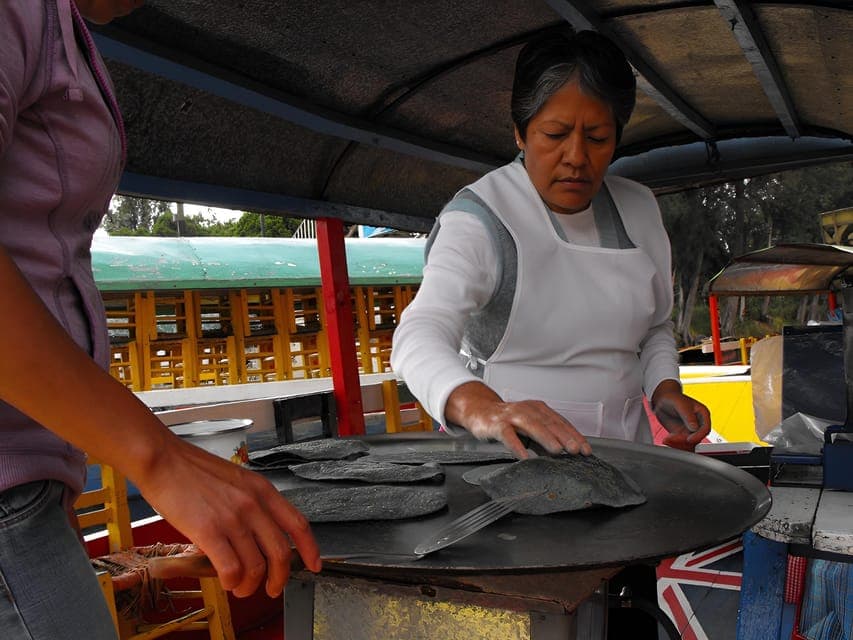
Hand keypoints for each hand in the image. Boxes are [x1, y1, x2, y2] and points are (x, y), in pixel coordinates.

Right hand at [134, 437, 320, 597]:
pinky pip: (231, 569)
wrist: (164, 459)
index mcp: (262, 490)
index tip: (314, 564)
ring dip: (250, 586)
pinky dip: (231, 582)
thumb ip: (251, 504)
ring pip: (256, 567)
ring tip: (241, 588)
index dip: (310, 549)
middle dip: (280, 579)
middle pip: (281, 553)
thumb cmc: (193, 470)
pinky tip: (226, 581)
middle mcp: (253, 504)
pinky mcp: (209, 530)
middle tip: (273, 589)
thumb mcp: (236, 480)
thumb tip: (258, 536)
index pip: (298, 524)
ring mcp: (233, 518)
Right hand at [445, 381, 591, 457]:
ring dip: (545, 437)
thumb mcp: (531, 424)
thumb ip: (547, 435)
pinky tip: (523, 456)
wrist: (480, 410)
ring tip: (557, 450)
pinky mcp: (497, 424)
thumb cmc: (509, 419)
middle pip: (549, 423)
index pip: (560, 422)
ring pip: (531, 425)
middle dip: (564, 436)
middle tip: (576, 450)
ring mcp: (512, 416)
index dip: (574, 435)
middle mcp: (527, 409)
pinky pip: (508, 435)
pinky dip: (516, 445)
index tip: (586, 449)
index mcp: (538, 409)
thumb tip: (568, 451)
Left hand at [651, 380, 710, 450]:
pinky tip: (667, 440)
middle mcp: (698, 424)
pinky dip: (674, 444)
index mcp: (703, 414)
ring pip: (689, 444)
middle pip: (697, 439)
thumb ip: (688, 416)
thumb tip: (695, 427)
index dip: (698, 435)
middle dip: (685, 441)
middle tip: (673, 438)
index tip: (689, 439)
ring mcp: (690, 430)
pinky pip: (681, 444)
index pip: (705, 429)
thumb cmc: (673, 398)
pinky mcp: (681, 435)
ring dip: (679, 444)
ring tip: (668, 439)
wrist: (662, 400)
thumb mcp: (681, 404)